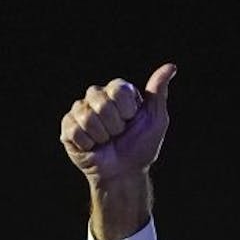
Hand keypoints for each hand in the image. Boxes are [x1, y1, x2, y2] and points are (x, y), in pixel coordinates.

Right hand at [59, 63, 176, 185]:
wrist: (125, 172)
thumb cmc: (141, 146)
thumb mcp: (156, 120)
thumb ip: (158, 92)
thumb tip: (171, 67)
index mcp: (117, 91)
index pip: (118, 89)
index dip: (127, 110)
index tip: (131, 120)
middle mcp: (97, 96)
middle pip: (101, 101)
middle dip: (115, 125)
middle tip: (118, 134)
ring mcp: (80, 111)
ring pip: (87, 117)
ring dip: (102, 136)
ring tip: (106, 141)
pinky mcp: (68, 127)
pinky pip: (75, 130)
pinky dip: (88, 144)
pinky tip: (93, 147)